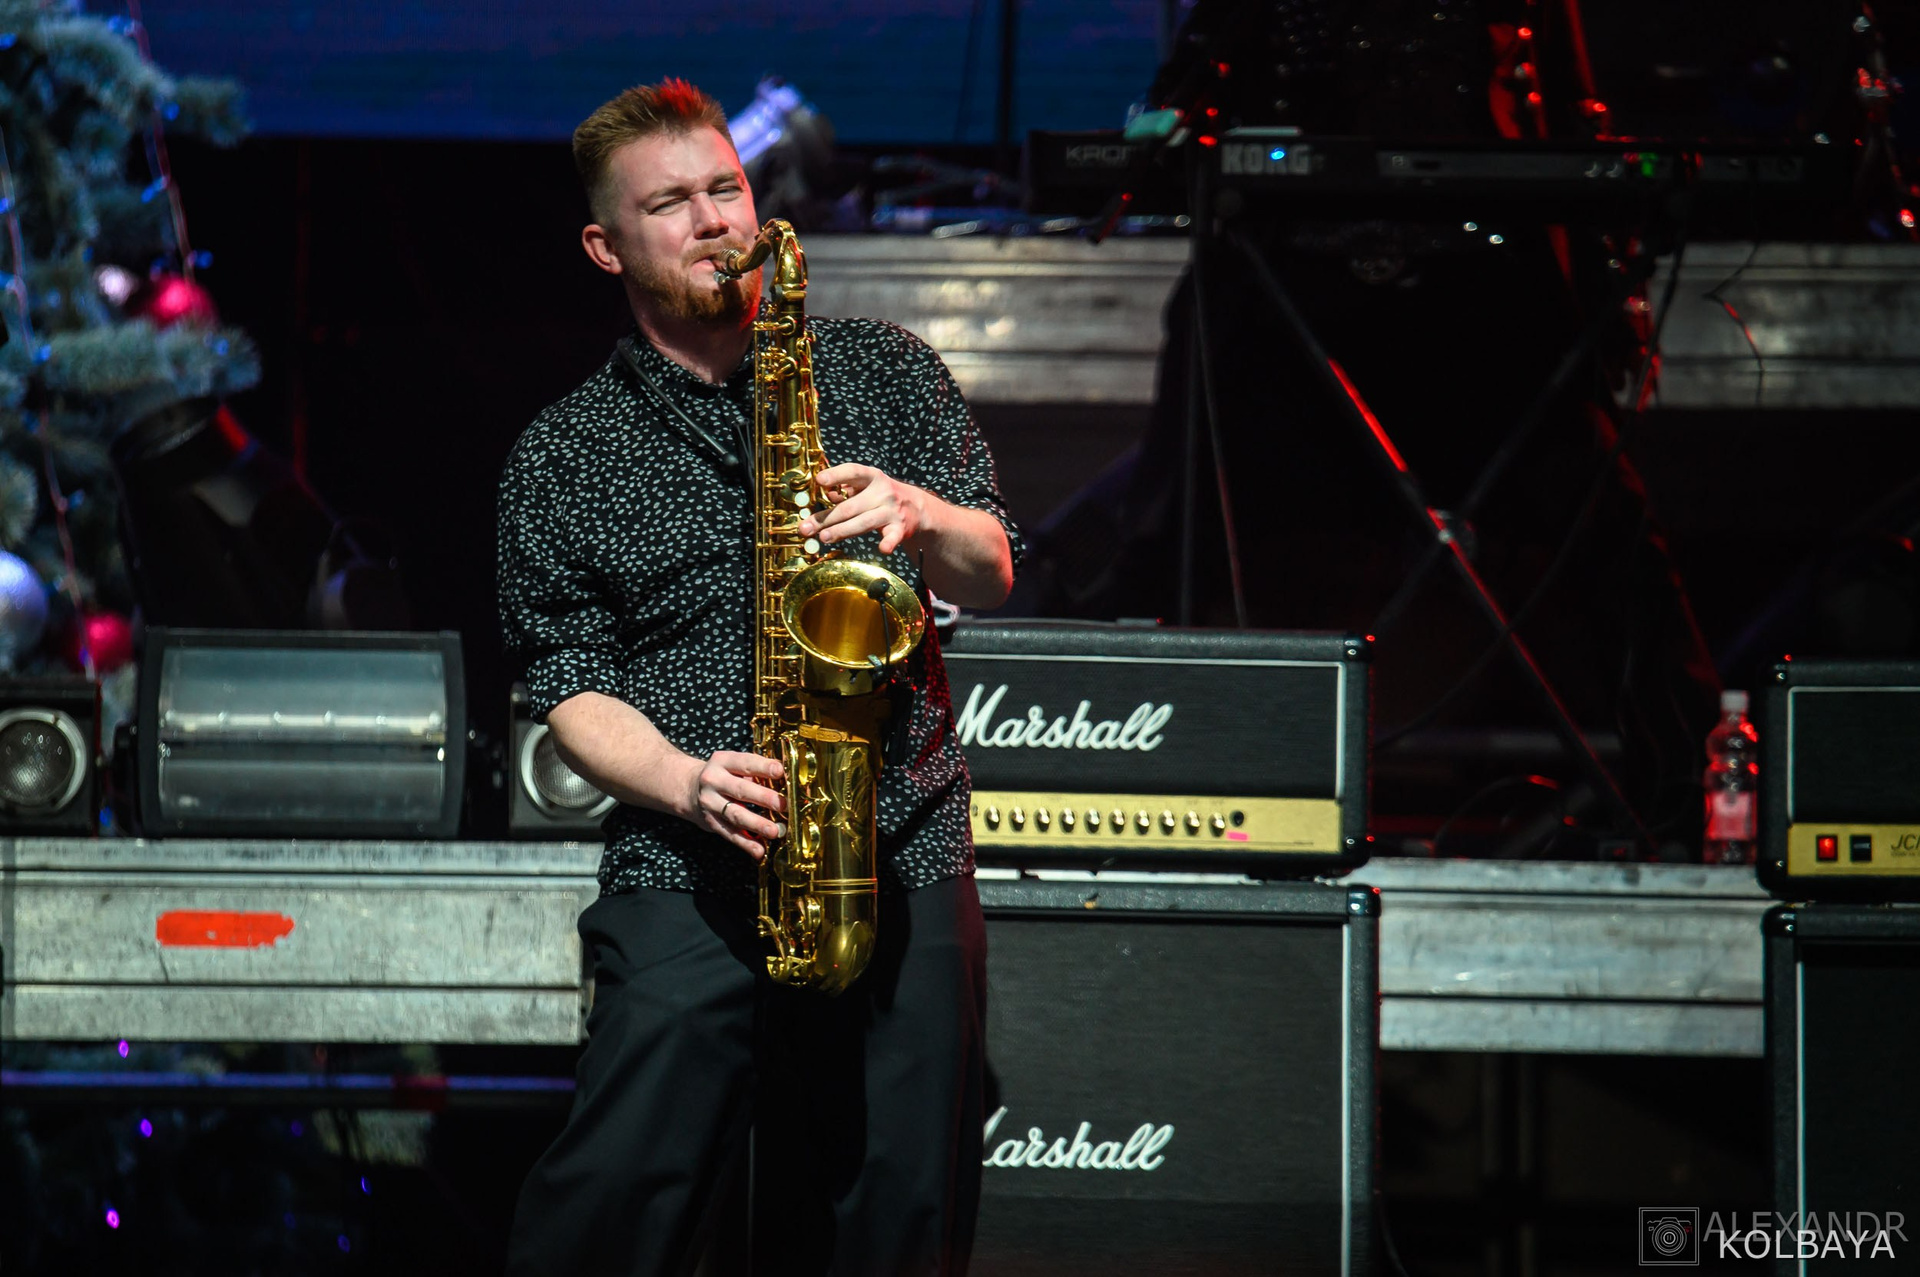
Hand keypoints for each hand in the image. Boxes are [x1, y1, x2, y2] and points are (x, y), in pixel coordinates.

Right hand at [684, 750, 785, 859]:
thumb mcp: (732, 765)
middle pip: (740, 790)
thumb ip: (754, 771)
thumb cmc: (723, 775)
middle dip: (763, 797)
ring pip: (735, 814)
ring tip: (774, 831)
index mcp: (722, 761)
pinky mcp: (711, 823)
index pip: (745, 762)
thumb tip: (785, 783)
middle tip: (782, 805)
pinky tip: (759, 851)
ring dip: (756, 824)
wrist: (688, 789)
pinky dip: (745, 844)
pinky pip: (730, 834)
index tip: (780, 771)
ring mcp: (710, 803)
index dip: (762, 767)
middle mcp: (713, 781)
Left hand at [802, 463, 930, 556]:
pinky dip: (889, 543)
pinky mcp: (900, 528)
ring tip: (823, 537)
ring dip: (842, 530)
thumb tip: (823, 495)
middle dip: (826, 518)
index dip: (836, 475)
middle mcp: (882, 492)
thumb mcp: (865, 487)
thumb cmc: (880, 496)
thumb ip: (844, 491)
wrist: (917, 507)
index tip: (820, 480)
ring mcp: (892, 510)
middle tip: (807, 527)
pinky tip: (883, 548)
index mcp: (872, 477)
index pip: (853, 472)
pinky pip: (893, 536)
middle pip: (850, 506)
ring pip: (864, 522)